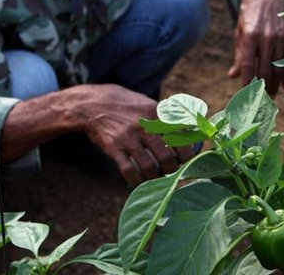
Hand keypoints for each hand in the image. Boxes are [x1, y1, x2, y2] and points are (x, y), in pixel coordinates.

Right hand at [77, 84, 193, 185]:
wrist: (93, 104)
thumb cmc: (127, 105)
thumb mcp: (148, 103)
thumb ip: (167, 117)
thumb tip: (191, 131)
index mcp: (156, 113)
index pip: (181, 136)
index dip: (188, 152)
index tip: (189, 159)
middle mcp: (144, 126)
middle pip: (167, 156)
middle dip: (173, 168)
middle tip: (173, 170)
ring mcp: (128, 138)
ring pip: (150, 167)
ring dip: (157, 176)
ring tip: (158, 176)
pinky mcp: (114, 148)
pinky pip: (128, 171)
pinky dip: (137, 180)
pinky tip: (139, 180)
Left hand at [228, 0, 283, 95]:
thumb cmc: (249, 17)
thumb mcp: (239, 33)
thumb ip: (239, 55)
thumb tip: (233, 76)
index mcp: (251, 36)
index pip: (248, 64)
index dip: (247, 81)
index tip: (245, 94)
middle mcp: (266, 37)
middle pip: (266, 69)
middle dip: (263, 87)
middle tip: (261, 101)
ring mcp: (280, 38)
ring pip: (279, 67)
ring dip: (276, 84)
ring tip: (272, 96)